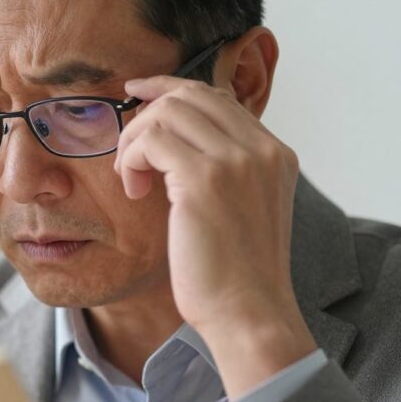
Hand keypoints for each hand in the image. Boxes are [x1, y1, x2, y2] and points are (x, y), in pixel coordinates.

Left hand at [115, 76, 316, 398]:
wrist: (248, 312)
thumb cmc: (234, 271)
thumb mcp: (242, 208)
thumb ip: (224, 169)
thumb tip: (174, 141)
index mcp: (274, 153)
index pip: (216, 95)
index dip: (169, 88)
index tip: (135, 93)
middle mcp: (260, 149)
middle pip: (189, 94)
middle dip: (145, 114)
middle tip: (127, 152)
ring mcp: (236, 161)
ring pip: (166, 112)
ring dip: (134, 141)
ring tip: (132, 179)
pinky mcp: (204, 180)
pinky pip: (151, 140)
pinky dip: (131, 159)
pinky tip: (134, 190)